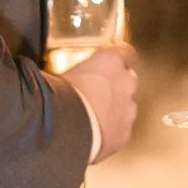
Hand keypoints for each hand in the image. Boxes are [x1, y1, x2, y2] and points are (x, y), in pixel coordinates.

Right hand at [60, 43, 137, 159]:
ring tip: (93, 118)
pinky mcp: (124, 134)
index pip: (126, 52)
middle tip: (96, 93)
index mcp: (110, 60)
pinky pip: (121, 130)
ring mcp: (128, 110)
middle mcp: (125, 82)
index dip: (121, 58)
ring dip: (115, 110)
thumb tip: (60, 75)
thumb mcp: (60, 73)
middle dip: (116, 86)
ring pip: (127, 107)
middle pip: (128, 80)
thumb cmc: (60, 95)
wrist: (66, 129)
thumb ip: (73, 71)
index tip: (114, 61)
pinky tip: (95, 135)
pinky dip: (112, 132)